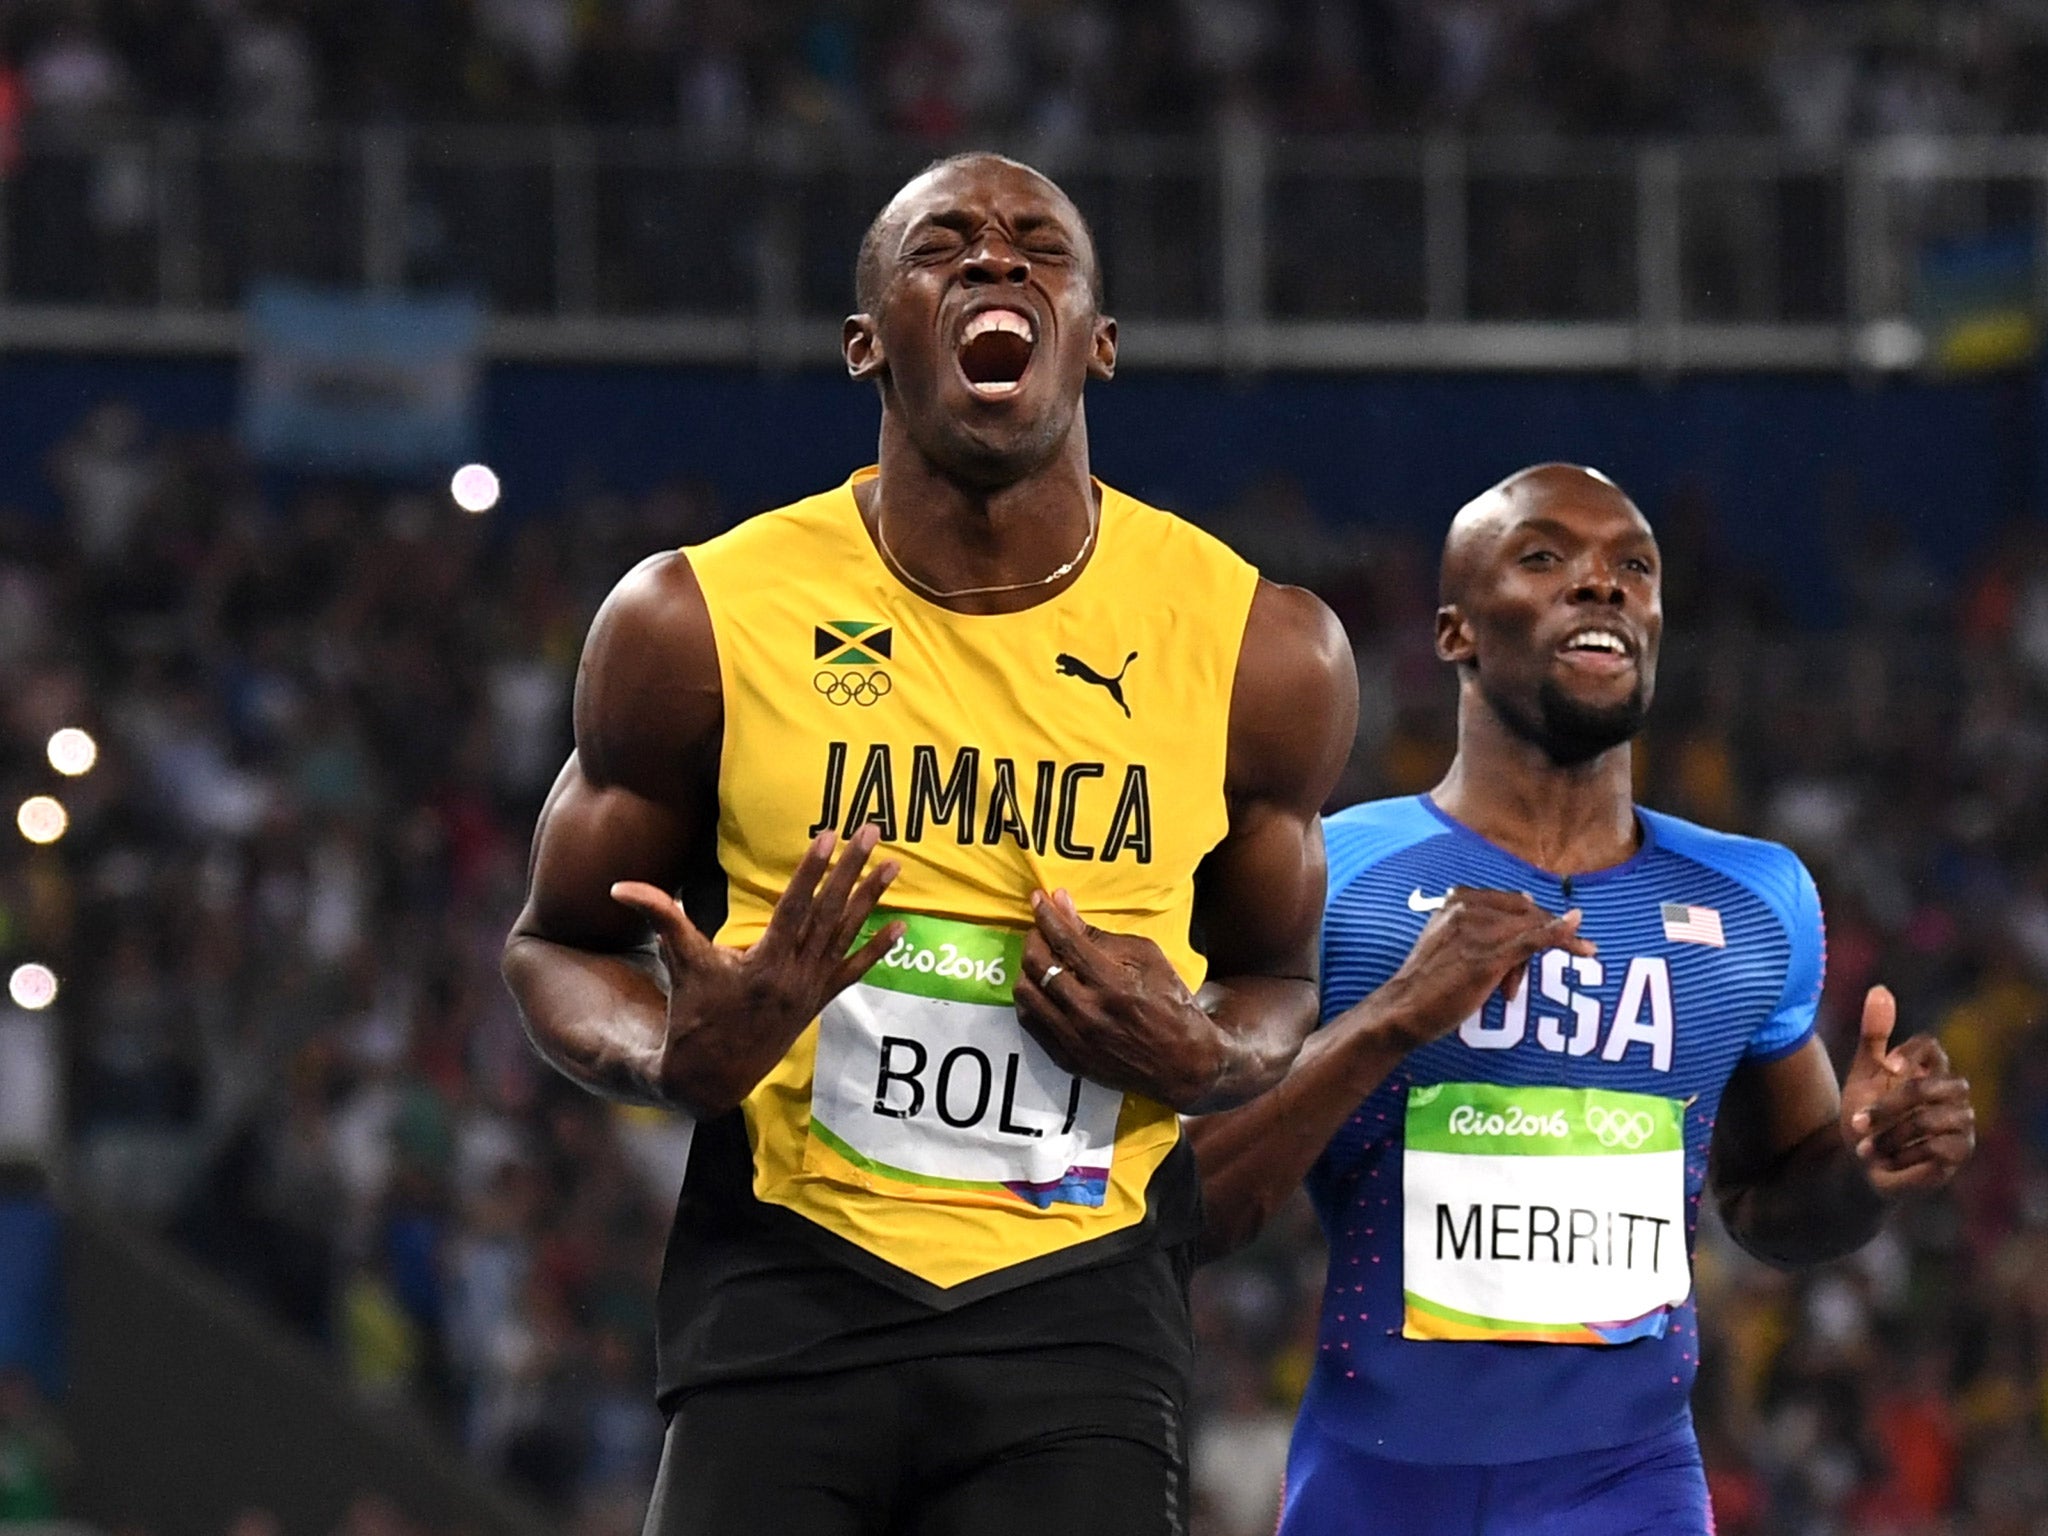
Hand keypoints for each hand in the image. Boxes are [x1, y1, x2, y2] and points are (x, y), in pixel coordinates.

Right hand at [610, 826, 902, 1115]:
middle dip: (852, 870)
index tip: (829, 836)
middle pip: (830, 914)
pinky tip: (902, 924)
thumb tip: (619, 887)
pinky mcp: (818, 1002)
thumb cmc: (691, 1015)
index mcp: (763, 966)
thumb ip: (660, 918)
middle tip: (872, 832)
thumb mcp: (679, 965)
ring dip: (871, 899)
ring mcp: (811, 990)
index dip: (812, 871)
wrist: (709, 1077)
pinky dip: (878, 948)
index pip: (794, 909)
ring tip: (894, 864)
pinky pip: (854, 970)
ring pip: (847, 936)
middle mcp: (795, 978)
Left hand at [1013, 889, 1218, 1109]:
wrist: (1183, 1064)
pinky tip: (1044, 988)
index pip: (1065, 942)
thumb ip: (1101, 935)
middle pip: (1038, 966)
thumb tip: (1064, 906)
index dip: (1047, 915)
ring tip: (1042, 959)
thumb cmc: (1171, 1004)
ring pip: (1026, 994)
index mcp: (1114, 985)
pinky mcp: (1068, 1058)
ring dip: (1028, 969)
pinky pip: (1030, 1022)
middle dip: (1034, 937)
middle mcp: (1090, 1014)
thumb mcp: (1148, 958)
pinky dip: (1032, 998)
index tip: (1039, 900)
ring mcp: (1075, 1040)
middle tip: (1041, 929)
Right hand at [1373, 889, 1595, 1049]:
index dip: (1534, 917)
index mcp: (1455, 901)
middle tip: (1575, 949)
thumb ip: (1477, 930)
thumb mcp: (1448, 944)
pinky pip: (1532, 942)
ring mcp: (1478, 932)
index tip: (1554, 929)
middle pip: (1524, 912)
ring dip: (1556, 943)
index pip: (1509, 901)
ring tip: (1541, 973)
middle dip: (1548, 931)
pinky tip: (1581, 941)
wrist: (1403, 1009)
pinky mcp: (1489, 957)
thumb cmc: (1425, 983)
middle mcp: (1466, 909)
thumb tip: (1523, 920)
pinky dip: (1559, 937)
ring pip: (1531, 928)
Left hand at [1841, 985, 1975, 1194]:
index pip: (1929, 1046)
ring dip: (1889, 1136)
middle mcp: (1951, 1092)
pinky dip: (1903, 1155)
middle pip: (1927, 1087)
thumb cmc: (1865, 1113)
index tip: (1885, 1069)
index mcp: (1929, 1067)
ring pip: (1928, 1120)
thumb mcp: (1863, 1073)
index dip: (1908, 1055)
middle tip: (1857, 1123)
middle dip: (1888, 1107)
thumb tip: (1880, 989)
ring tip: (1865, 1148)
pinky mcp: (1960, 1151)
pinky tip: (1887, 1161)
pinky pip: (1936, 1148)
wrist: (1864, 1162)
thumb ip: (1873, 1034)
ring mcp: (1961, 1121)